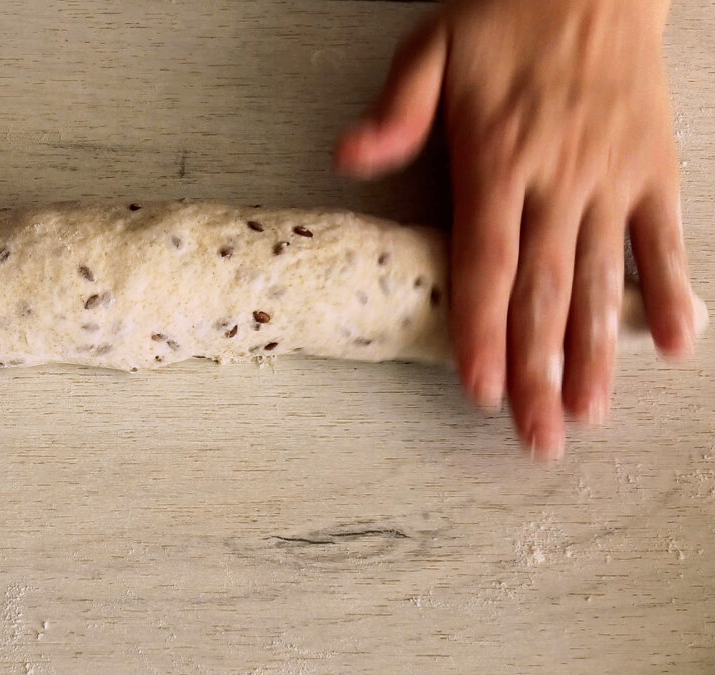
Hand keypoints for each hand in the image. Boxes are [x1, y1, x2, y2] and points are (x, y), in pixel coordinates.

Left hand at [336, 0, 694, 460]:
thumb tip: (347, 157)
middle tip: (537, 437)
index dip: (484, 333)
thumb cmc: (508, 16)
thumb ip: (397, 110)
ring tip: (591, 413)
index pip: (486, 264)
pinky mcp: (653, 170)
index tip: (481, 390)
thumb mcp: (432, 48)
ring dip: (596, 353)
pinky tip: (674, 347)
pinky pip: (663, 240)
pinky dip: (670, 292)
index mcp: (496, 160)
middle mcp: (556, 180)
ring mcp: (610, 179)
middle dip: (538, 371)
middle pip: (543, 292)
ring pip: (601, 280)